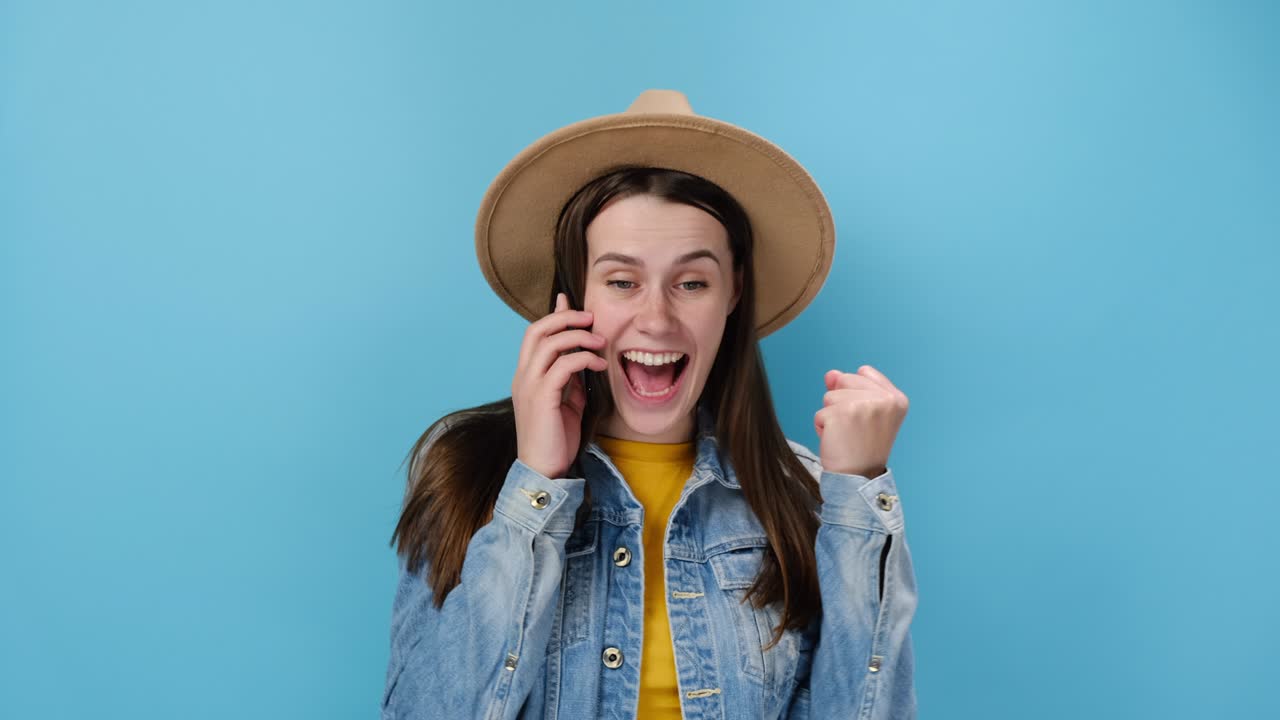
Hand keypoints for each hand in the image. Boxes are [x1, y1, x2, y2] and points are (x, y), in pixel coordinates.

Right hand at [512, 292, 608, 478]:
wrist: (544, 471)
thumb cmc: (556, 439)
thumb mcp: (567, 402)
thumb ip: (571, 379)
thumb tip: (583, 358)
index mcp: (526, 375)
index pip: (535, 334)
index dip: (555, 315)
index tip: (574, 304)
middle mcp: (523, 376)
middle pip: (537, 330)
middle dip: (565, 317)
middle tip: (591, 318)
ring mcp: (529, 386)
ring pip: (548, 342)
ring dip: (578, 336)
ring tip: (601, 341)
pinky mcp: (541, 397)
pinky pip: (562, 365)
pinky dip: (584, 359)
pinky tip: (601, 365)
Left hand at [814, 365, 908, 477]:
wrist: (859, 478)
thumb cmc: (863, 448)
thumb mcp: (868, 413)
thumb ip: (852, 387)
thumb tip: (831, 374)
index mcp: (897, 399)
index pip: (864, 372)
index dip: (856, 393)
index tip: (866, 419)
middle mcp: (884, 400)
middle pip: (845, 380)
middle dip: (842, 403)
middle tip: (855, 429)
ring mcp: (862, 405)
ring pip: (830, 396)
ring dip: (832, 416)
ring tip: (847, 435)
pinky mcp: (840, 415)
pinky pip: (820, 413)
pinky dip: (823, 428)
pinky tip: (837, 442)